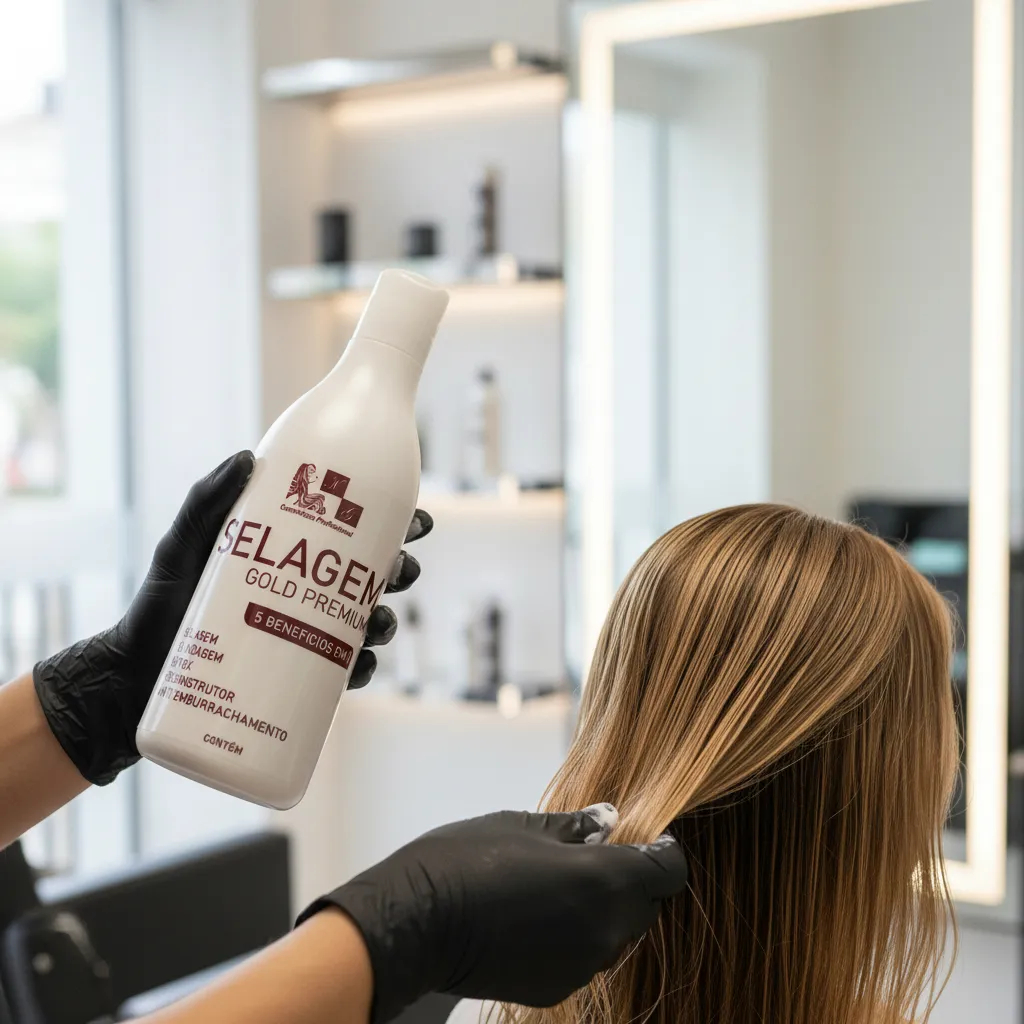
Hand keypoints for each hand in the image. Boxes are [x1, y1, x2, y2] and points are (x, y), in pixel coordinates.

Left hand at [33, 451, 431, 785]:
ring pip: (367, 626)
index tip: (417, 521)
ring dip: (388, 623)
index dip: (396, 524)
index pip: (356, 533)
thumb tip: (245, 458)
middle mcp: (309, 593)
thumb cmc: (161, 601)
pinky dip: (361, 671)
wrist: (135, 672)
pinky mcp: (295, 679)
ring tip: (379, 624)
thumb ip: (207, 499)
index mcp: (296, 553)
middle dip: (401, 572)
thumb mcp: (182, 544)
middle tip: (400, 571)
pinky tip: (362, 666)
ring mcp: (306, 636)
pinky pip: (341, 676)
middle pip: (374, 578)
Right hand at [297, 806, 687, 1022]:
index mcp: (605, 880)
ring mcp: (582, 965)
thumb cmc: (469, 858)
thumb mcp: (526, 824)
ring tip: (565, 880)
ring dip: (607, 908)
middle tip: (600, 852)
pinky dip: (579, 933)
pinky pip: (587, 956)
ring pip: (618, 933)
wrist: (418, 921)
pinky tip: (542, 912)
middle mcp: (605, 930)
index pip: (669, 871)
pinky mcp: (557, 987)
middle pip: (647, 905)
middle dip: (634, 879)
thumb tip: (609, 819)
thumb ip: (577, 825)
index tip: (649, 836)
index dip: (663, 850)